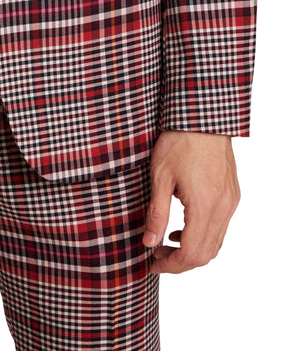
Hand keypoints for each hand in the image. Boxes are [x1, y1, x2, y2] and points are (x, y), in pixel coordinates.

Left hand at [143, 130, 240, 273]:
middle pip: (206, 253)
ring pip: (216, 243)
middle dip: (180, 262)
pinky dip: (203, 236)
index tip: (152, 263)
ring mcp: (231, 201)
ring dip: (193, 251)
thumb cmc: (178, 141)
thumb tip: (148, 242)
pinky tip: (183, 228)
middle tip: (156, 256)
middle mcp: (223, 208)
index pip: (191, 253)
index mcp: (205, 206)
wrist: (203, 116)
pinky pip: (221, 227)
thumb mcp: (160, 176)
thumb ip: (156, 213)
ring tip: (166, 243)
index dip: (171, 265)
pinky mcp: (232, 194)